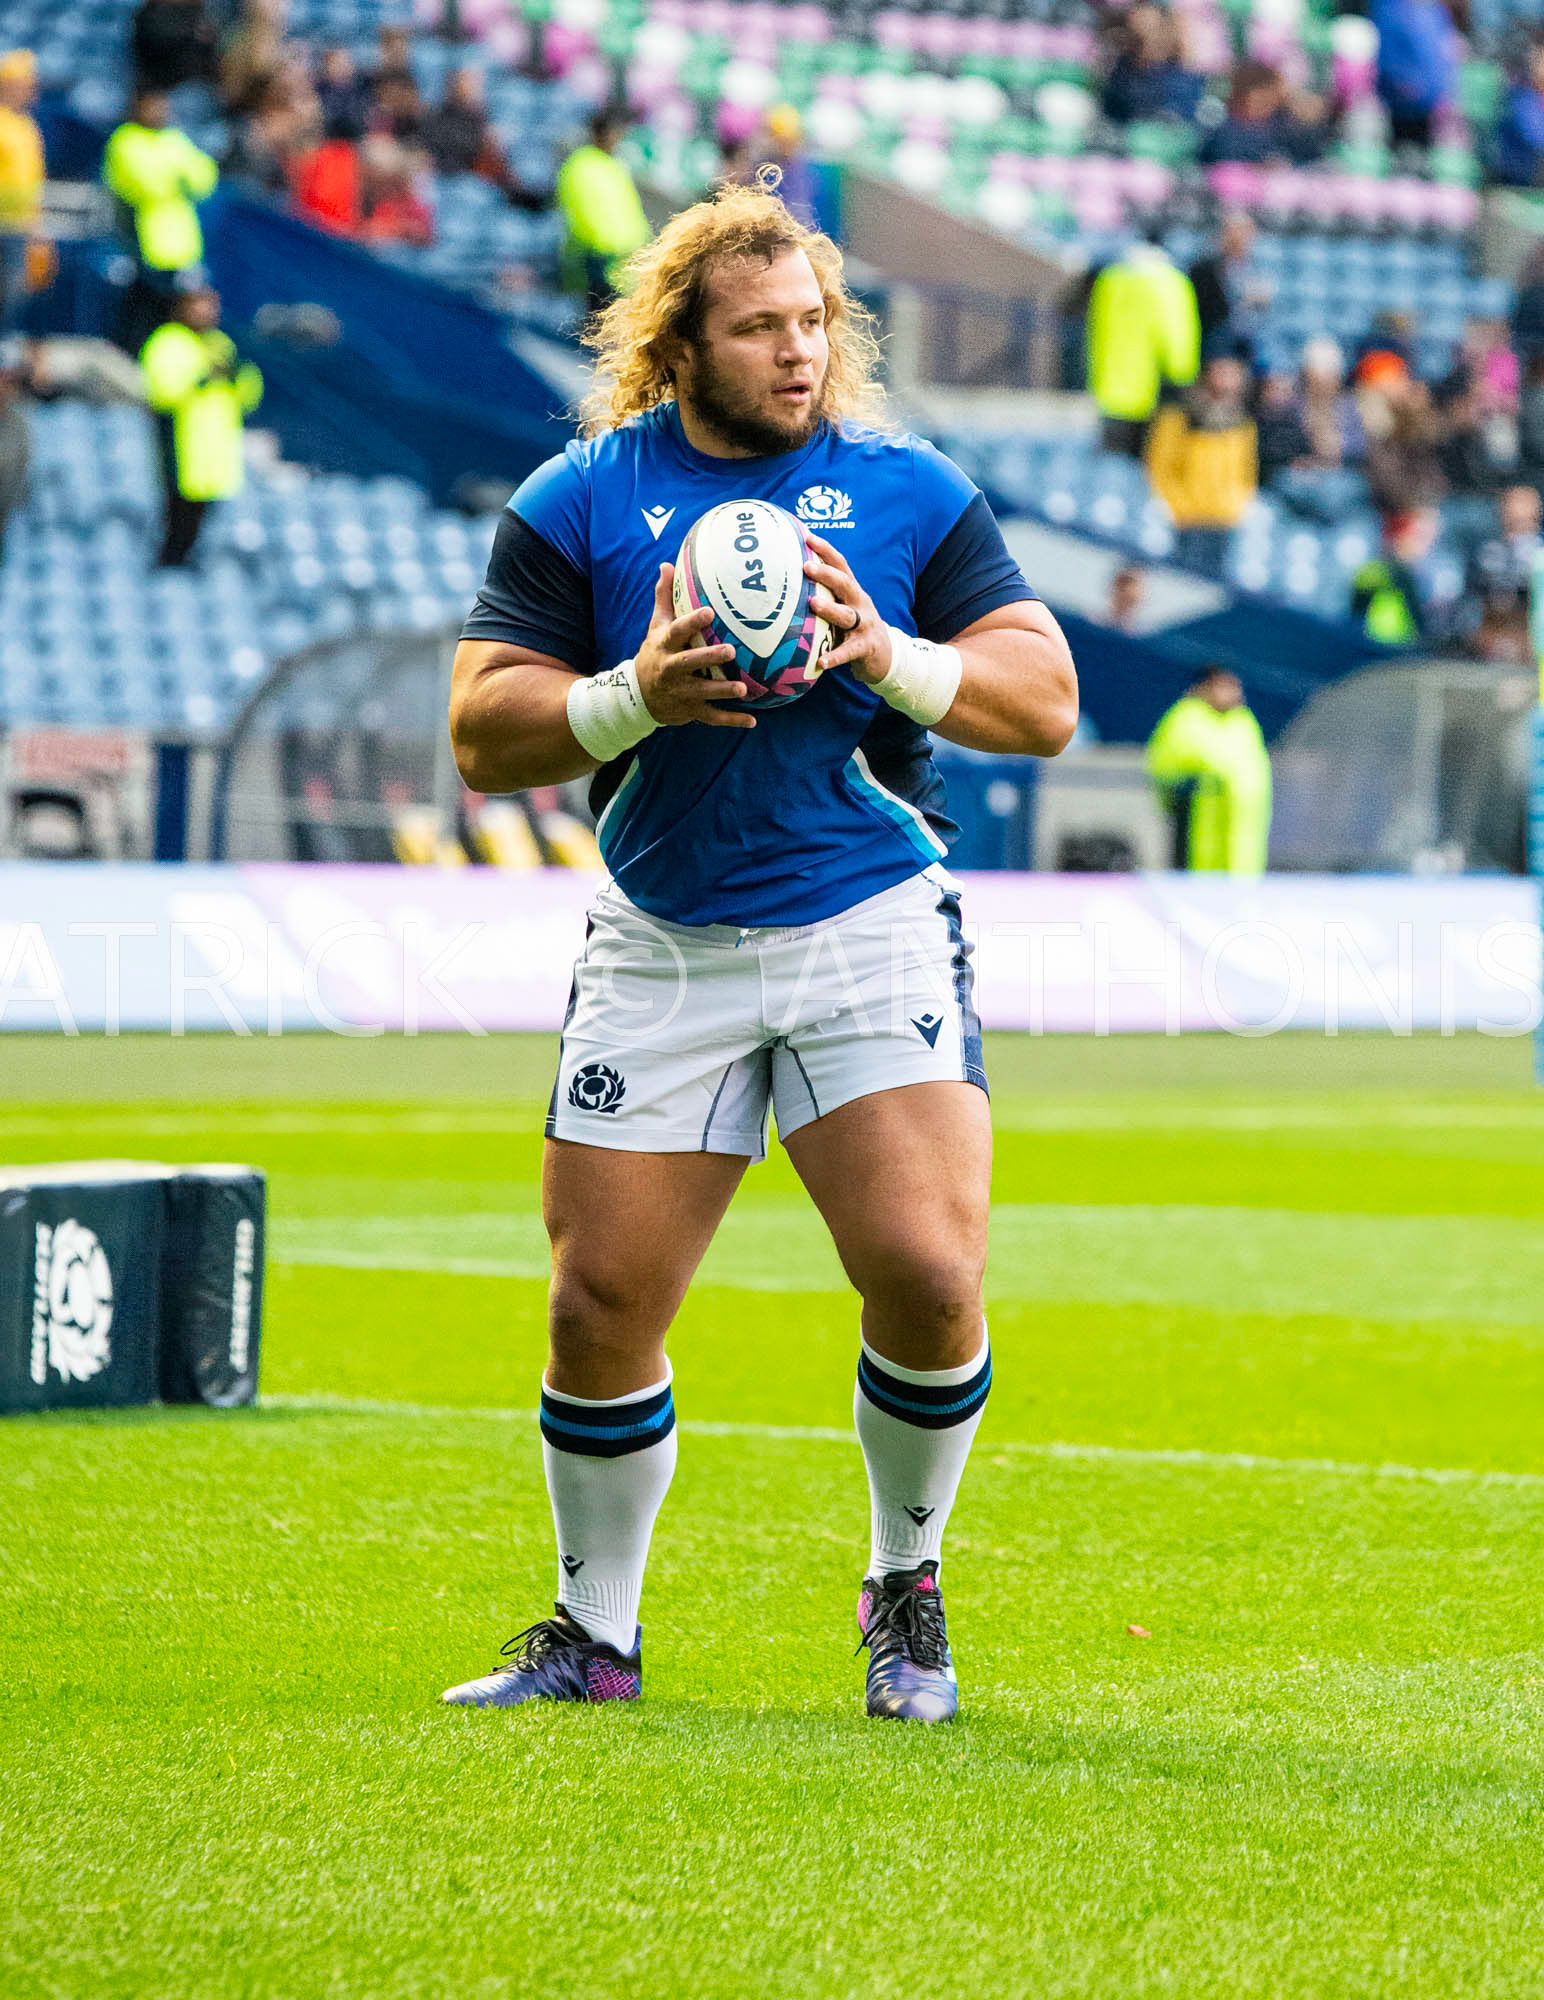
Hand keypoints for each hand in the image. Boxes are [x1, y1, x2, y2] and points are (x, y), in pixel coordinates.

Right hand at [633, 565, 755, 728]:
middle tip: (731, 651)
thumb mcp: (655, 627)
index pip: (676, 631)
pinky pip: (712, 717)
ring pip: (702, 692)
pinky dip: (731, 721)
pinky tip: (752, 721)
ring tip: (743, 689)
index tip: (709, 611)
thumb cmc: (654, 654)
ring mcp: (681, 692)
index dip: (691, 622)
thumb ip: (664, 598)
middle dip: (709, 657)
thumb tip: (666, 565)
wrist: (638, 696)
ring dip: (722, 691)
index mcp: (664, 646)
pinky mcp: (690, 711)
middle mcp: (671, 669)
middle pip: (689, 663)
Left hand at [804, 533, 892, 685]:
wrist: (885, 656)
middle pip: (845, 584)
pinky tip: (821, 662)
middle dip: (826, 574)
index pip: (840, 565)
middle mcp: (860, 603)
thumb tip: (792, 580)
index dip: (826, 550)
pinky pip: (849, 652)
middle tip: (806, 567)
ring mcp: (864, 625)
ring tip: (812, 605)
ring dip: (829, 609)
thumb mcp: (844, 607)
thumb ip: (825, 594)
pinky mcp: (865, 647)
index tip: (808, 537)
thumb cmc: (854, 628)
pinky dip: (835, 657)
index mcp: (852, 591)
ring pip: (846, 615)